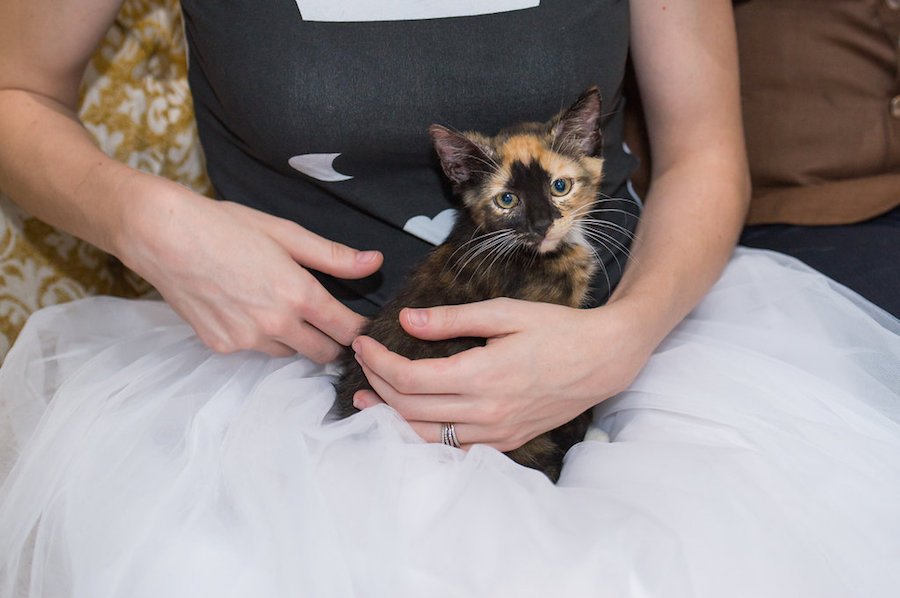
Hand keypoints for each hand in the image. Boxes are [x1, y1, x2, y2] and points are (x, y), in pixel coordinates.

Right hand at [118, 182, 381, 360]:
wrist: (163, 236)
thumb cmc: (225, 227)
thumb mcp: (285, 233)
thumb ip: (333, 255)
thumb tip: (374, 262)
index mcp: (299, 295)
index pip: (347, 330)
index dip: (360, 330)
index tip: (363, 326)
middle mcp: (276, 325)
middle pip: (324, 354)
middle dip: (332, 342)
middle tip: (329, 324)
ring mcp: (247, 340)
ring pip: (289, 353)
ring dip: (295, 339)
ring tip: (283, 309)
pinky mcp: (222, 346)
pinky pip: (255, 350)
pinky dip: (260, 337)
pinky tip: (248, 310)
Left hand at [351, 297, 654, 450]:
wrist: (603, 360)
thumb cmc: (556, 330)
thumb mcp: (504, 313)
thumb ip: (452, 320)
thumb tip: (407, 320)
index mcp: (481, 375)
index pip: (409, 378)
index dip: (377, 362)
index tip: (362, 343)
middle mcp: (485, 411)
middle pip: (410, 407)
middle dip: (377, 384)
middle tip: (363, 363)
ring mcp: (495, 432)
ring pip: (426, 436)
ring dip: (391, 417)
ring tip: (368, 400)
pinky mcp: (505, 442)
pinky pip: (452, 448)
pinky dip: (423, 435)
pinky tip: (410, 421)